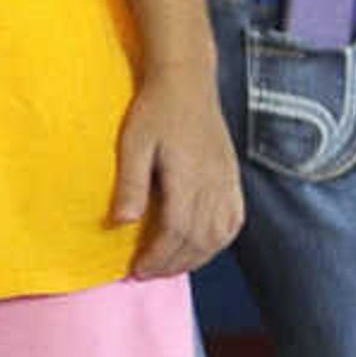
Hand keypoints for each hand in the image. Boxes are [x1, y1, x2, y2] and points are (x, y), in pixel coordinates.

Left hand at [113, 62, 244, 278]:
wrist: (187, 83)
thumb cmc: (154, 111)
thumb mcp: (133, 145)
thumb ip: (130, 185)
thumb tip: (121, 224)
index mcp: (188, 178)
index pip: (176, 232)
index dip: (157, 257)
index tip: (136, 271)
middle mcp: (214, 184)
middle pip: (198, 240)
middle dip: (172, 264)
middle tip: (146, 273)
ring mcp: (227, 182)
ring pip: (219, 236)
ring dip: (195, 258)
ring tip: (168, 266)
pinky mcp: (232, 178)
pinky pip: (234, 221)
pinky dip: (218, 242)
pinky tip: (201, 248)